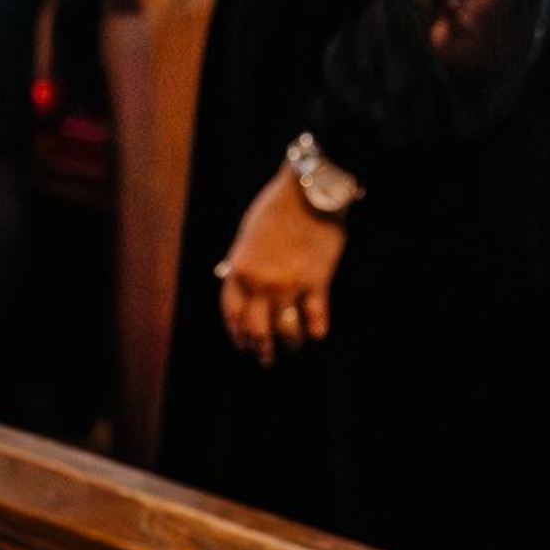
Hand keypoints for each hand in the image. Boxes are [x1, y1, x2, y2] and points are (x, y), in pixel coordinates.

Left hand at [216, 164, 344, 362]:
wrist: (308, 190)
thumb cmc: (276, 207)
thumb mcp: (248, 235)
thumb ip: (244, 263)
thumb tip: (242, 283)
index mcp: (239, 271)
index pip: (231, 314)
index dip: (238, 334)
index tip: (244, 345)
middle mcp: (260, 283)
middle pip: (256, 329)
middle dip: (261, 349)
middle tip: (267, 359)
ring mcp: (289, 284)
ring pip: (285, 329)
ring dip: (290, 343)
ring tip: (294, 348)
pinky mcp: (317, 281)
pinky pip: (315, 315)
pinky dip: (316, 328)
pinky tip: (318, 334)